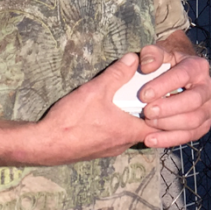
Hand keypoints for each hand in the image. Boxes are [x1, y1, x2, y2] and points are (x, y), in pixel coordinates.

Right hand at [33, 52, 154, 163]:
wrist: (43, 145)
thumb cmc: (72, 120)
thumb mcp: (96, 90)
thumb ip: (117, 74)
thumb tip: (134, 58)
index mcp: (129, 132)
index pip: (161, 125)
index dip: (166, 110)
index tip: (167, 95)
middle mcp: (123, 144)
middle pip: (146, 129)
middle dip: (150, 112)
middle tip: (150, 94)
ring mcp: (110, 150)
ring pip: (130, 133)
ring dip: (132, 119)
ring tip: (130, 100)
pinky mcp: (96, 151)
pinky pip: (115, 137)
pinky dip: (118, 125)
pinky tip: (109, 113)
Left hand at [137, 43, 210, 147]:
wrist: (177, 76)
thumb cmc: (166, 65)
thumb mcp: (158, 53)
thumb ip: (151, 54)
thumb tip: (147, 66)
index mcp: (198, 67)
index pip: (183, 75)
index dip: (163, 86)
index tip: (143, 95)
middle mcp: (209, 87)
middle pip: (193, 101)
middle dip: (168, 108)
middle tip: (146, 112)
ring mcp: (209, 107)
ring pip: (194, 121)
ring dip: (169, 125)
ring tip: (148, 123)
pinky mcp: (204, 124)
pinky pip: (190, 135)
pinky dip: (170, 139)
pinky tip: (150, 139)